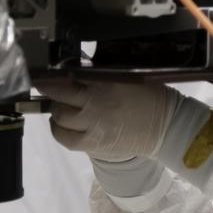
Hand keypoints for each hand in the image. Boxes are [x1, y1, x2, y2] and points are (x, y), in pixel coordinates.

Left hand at [40, 78, 179, 161]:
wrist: (167, 127)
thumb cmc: (150, 97)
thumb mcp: (128, 76)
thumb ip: (102, 73)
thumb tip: (76, 69)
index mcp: (105, 82)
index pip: (68, 76)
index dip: (53, 75)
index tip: (46, 74)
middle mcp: (95, 102)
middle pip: (58, 95)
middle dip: (50, 91)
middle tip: (49, 89)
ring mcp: (93, 125)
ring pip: (59, 116)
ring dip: (56, 110)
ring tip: (61, 107)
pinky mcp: (94, 144)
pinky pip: (66, 138)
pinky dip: (58, 130)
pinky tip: (60, 125)